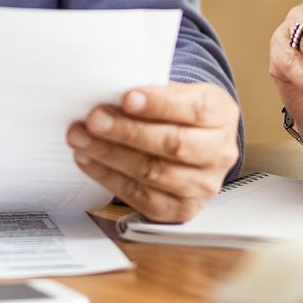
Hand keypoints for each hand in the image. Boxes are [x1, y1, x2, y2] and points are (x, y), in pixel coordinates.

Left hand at [68, 82, 239, 223]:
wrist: (196, 145)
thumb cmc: (180, 113)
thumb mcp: (179, 93)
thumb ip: (155, 93)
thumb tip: (112, 95)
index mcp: (221, 115)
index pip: (194, 110)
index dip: (159, 104)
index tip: (126, 98)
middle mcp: (219, 153)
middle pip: (172, 145)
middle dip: (127, 132)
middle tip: (94, 119)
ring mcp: (202, 186)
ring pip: (153, 172)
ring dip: (110, 155)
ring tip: (81, 138)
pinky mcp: (181, 210)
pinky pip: (140, 196)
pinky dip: (109, 177)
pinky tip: (89, 160)